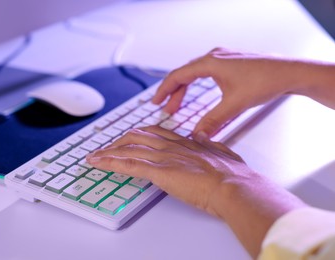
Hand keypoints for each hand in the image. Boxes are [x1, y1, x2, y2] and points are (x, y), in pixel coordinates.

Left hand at [87, 125, 255, 215]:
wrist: (234, 186)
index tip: (128, 138)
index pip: (154, 132)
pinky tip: (98, 163)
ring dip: (108, 152)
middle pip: (136, 136)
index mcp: (184, 142)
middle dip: (119, 142)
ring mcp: (164, 157)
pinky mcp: (160, 171)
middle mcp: (171, 146)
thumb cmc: (232, 175)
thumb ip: (209, 144)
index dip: (137, 134)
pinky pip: (128, 164)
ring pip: (128, 149)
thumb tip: (202, 137)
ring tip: (94, 157)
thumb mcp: (221, 152)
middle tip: (107, 149)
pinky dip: (110, 163)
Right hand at [152, 47, 328, 138]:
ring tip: (177, 106)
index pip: (178, 76)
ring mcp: (222, 59)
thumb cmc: (265, 81)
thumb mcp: (234, 105)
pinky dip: (196, 86)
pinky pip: (205, 73)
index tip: (155, 103)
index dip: (164, 90)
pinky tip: (196, 96)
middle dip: (173, 93)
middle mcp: (213, 57)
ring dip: (184, 90)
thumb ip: (213, 121)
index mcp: (210, 63)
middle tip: (165, 109)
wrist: (288, 72)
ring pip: (194, 74)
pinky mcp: (229, 64)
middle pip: (184, 75)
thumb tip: (198, 136)